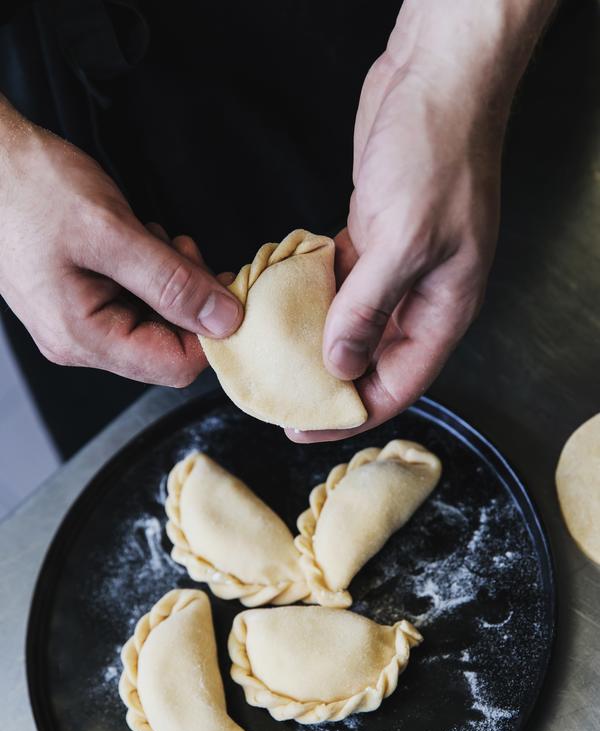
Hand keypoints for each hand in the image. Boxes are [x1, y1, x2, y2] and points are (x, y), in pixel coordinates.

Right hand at [0, 97, 241, 385]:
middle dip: (189, 300)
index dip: (211, 331)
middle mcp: (80, 342)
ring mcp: (79, 323)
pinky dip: (151, 271)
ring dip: (171, 280)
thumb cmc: (31, 188)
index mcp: (84, 337)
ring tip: (151, 237)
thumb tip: (224, 320)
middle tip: (182, 249)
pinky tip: (138, 239)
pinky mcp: (81, 300)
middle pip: (167, 345)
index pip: (175, 365)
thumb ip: (172, 282)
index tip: (223, 288)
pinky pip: (135, 301)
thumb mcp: (111, 232)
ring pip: (156, 320)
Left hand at [288, 0, 555, 441]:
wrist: (436, 81)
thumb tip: (340, 365)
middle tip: (277, 395)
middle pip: (370, 360)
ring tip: (268, 356)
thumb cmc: (437, 156)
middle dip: (326, 382)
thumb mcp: (404, 241)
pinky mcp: (371, 237)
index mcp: (444, 309)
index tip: (302, 425)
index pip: (397, 384)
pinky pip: (336, 282)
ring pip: (350, 322)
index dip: (351, 414)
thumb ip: (369, 310)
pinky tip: (275, 301)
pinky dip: (308, 294)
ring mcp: (395, 266)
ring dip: (311, 339)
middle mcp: (420, 296)